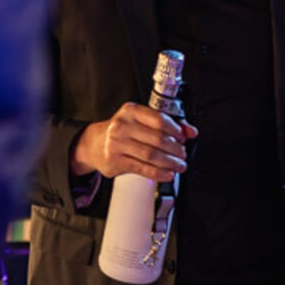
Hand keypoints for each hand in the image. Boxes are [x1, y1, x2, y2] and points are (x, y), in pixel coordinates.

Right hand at [70, 103, 197, 182]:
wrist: (93, 144)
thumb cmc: (121, 131)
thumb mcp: (140, 121)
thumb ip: (167, 124)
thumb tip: (191, 131)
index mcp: (130, 111)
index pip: (158, 119)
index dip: (175, 130)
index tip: (183, 138)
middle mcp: (122, 126)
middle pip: (157, 139)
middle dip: (175, 149)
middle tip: (182, 154)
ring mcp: (116, 144)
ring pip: (151, 155)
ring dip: (170, 162)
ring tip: (179, 165)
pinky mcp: (115, 161)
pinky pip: (142, 168)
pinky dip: (158, 173)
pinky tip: (168, 174)